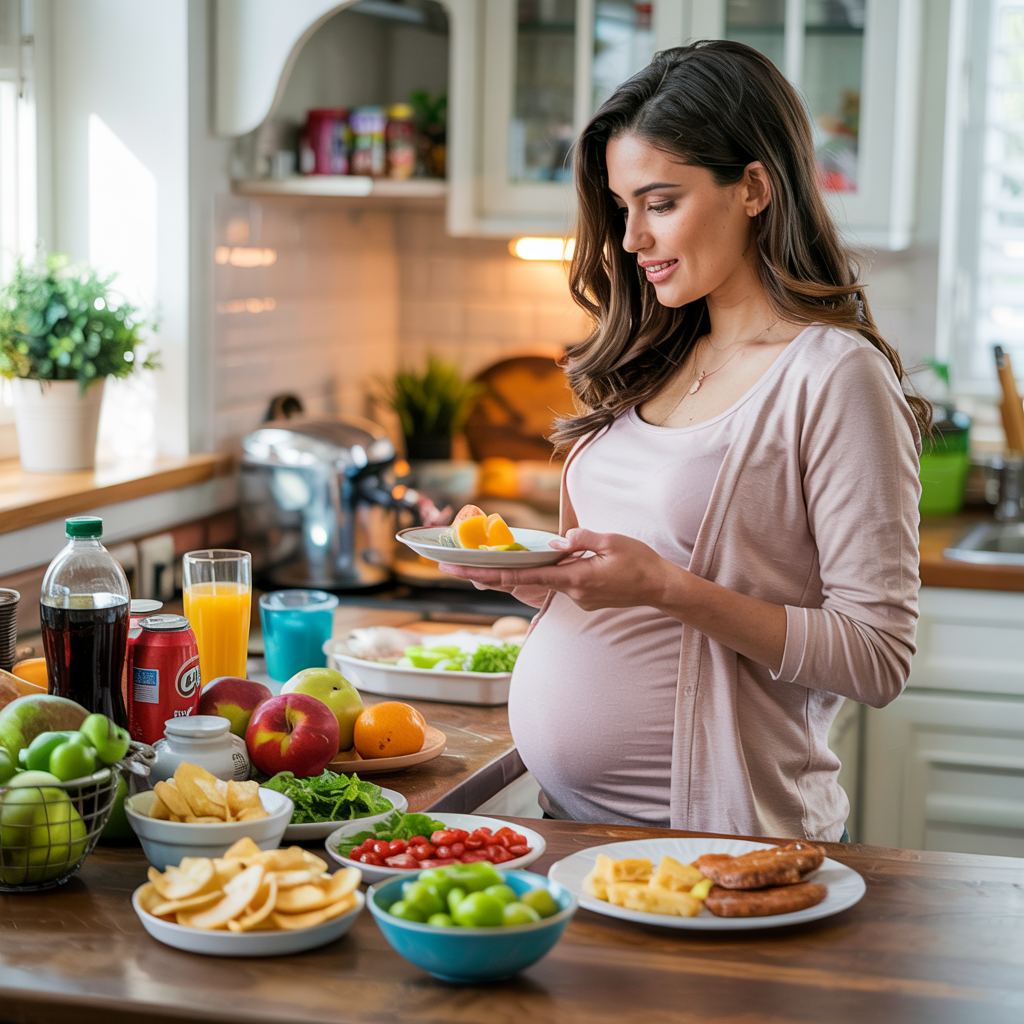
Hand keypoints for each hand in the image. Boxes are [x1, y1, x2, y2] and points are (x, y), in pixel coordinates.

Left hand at [438, 528, 675, 612]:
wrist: (662, 589)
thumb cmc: (641, 563)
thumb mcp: (612, 541)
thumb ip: (582, 538)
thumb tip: (558, 541)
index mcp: (574, 578)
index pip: (520, 576)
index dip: (485, 572)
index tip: (458, 569)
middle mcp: (569, 592)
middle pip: (517, 583)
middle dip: (479, 575)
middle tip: (445, 568)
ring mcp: (575, 598)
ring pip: (535, 584)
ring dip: (507, 576)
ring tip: (473, 566)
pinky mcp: (581, 598)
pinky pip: (553, 584)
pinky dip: (539, 575)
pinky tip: (531, 566)